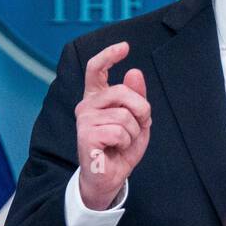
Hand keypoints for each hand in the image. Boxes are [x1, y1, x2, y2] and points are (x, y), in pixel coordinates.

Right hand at [75, 41, 150, 209]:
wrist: (109, 179)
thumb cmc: (121, 150)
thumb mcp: (137, 121)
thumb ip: (137, 97)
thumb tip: (134, 72)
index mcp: (97, 98)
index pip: (96, 69)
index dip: (109, 55)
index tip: (125, 47)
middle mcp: (86, 105)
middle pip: (122, 92)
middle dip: (141, 110)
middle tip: (139, 126)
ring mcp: (84, 120)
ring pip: (124, 115)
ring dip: (133, 132)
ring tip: (123, 143)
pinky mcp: (86, 136)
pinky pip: (119, 131)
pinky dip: (125, 143)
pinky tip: (115, 150)